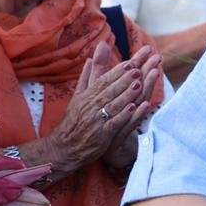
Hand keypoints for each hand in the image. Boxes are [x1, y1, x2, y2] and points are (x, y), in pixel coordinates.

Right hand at [43, 46, 153, 172]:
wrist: (66, 146)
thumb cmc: (74, 121)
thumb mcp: (78, 96)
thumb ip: (86, 78)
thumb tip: (90, 59)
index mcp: (86, 96)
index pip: (103, 81)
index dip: (117, 72)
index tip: (130, 63)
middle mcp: (90, 106)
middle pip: (109, 90)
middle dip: (124, 80)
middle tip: (138, 69)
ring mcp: (96, 120)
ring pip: (113, 104)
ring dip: (126, 95)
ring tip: (139, 85)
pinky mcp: (102, 134)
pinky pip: (114, 122)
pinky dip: (125, 115)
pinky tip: (135, 108)